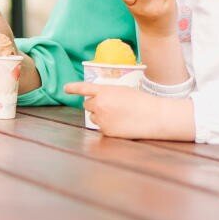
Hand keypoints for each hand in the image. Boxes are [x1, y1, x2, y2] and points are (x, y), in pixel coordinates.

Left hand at [62, 82, 193, 139]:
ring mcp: (102, 118)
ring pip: (93, 117)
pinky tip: (121, 124)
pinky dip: (107, 126)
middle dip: (94, 105)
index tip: (65, 89)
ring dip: (100, 116)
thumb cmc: (141, 101)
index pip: (83, 88)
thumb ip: (107, 93)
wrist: (153, 116)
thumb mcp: (122, 91)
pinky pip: (101, 128)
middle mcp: (99, 104)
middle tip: (109, 106)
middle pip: (87, 105)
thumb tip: (98, 98)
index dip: (73, 88)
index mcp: (104, 91)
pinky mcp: (106, 131)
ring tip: (118, 115)